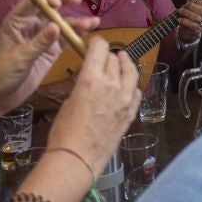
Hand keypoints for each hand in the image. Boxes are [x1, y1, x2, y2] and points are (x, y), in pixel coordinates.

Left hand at [0, 0, 97, 112]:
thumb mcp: (19, 58)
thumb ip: (39, 43)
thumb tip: (57, 26)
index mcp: (17, 22)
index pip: (33, 1)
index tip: (59, 4)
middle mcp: (31, 26)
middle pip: (51, 8)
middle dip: (67, 3)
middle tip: (81, 2)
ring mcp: (42, 38)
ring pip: (61, 24)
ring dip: (76, 22)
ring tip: (93, 22)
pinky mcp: (50, 52)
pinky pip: (65, 40)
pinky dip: (76, 37)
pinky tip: (88, 34)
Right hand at [51, 39, 140, 160]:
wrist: (78, 158)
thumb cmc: (64, 132)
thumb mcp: (69, 100)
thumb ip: (83, 85)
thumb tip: (89, 79)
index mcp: (92, 78)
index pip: (100, 48)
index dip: (96, 43)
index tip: (93, 45)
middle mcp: (112, 84)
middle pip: (115, 59)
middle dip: (108, 56)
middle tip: (103, 58)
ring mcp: (126, 99)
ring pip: (131, 71)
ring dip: (125, 64)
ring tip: (122, 60)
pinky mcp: (132, 112)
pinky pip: (137, 91)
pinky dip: (132, 85)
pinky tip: (128, 86)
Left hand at [176, 0, 201, 36]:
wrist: (186, 27)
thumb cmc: (191, 12)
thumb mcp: (192, 1)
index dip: (198, 2)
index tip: (190, 1)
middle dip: (190, 7)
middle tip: (182, 7)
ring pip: (198, 18)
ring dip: (187, 14)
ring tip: (180, 12)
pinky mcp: (197, 30)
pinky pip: (193, 26)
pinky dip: (185, 21)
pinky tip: (180, 19)